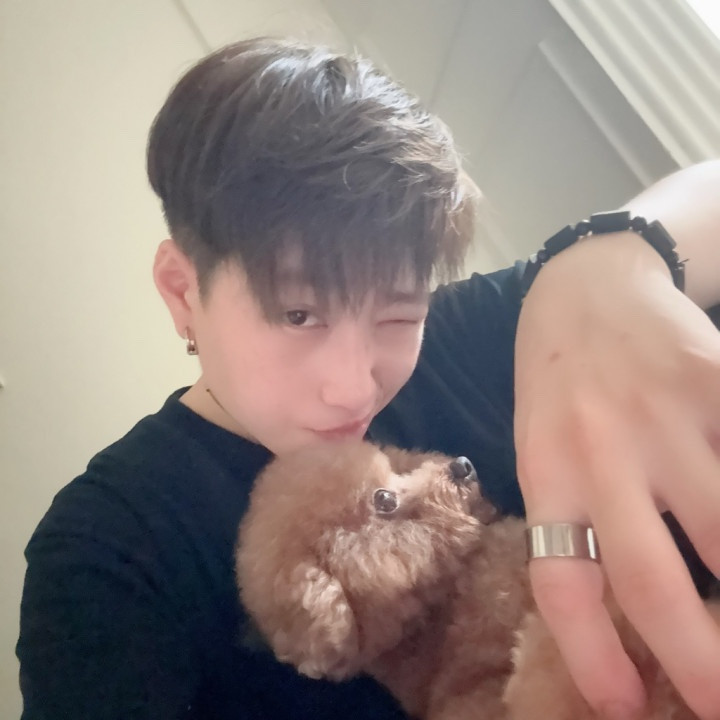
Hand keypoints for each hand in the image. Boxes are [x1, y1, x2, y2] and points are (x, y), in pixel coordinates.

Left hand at [514, 232, 719, 719]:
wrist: (587, 285)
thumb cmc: (558, 380)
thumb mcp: (541, 442)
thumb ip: (577, 510)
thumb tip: (631, 603)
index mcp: (545, 471)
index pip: (563, 582)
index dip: (594, 657)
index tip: (627, 708)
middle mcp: (600, 449)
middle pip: (651, 576)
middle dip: (698, 656)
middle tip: (719, 704)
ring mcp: (664, 415)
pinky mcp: (715, 378)